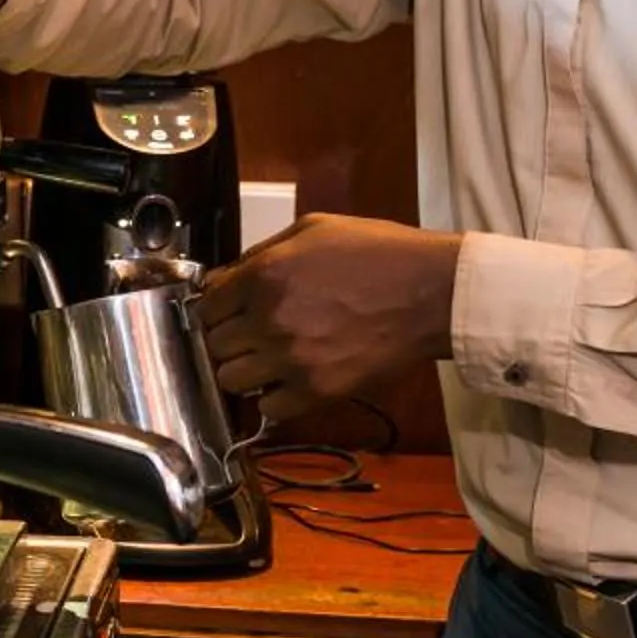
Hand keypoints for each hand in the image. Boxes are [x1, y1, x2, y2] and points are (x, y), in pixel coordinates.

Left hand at [196, 215, 461, 423]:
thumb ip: (259, 253)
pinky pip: (270, 408)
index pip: (205, 306)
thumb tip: (220, 280)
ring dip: (244, 371)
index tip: (229, 312)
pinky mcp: (317, 390)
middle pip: (214, 345)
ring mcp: (291, 359)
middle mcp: (268, 319)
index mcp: (264, 274)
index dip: (216, 309)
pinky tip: (289, 379)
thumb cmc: (376, 251)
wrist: (431, 292)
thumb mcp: (312, 229)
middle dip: (228, 338)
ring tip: (266, 359)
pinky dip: (274, 397)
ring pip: (231, 380)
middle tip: (250, 334)